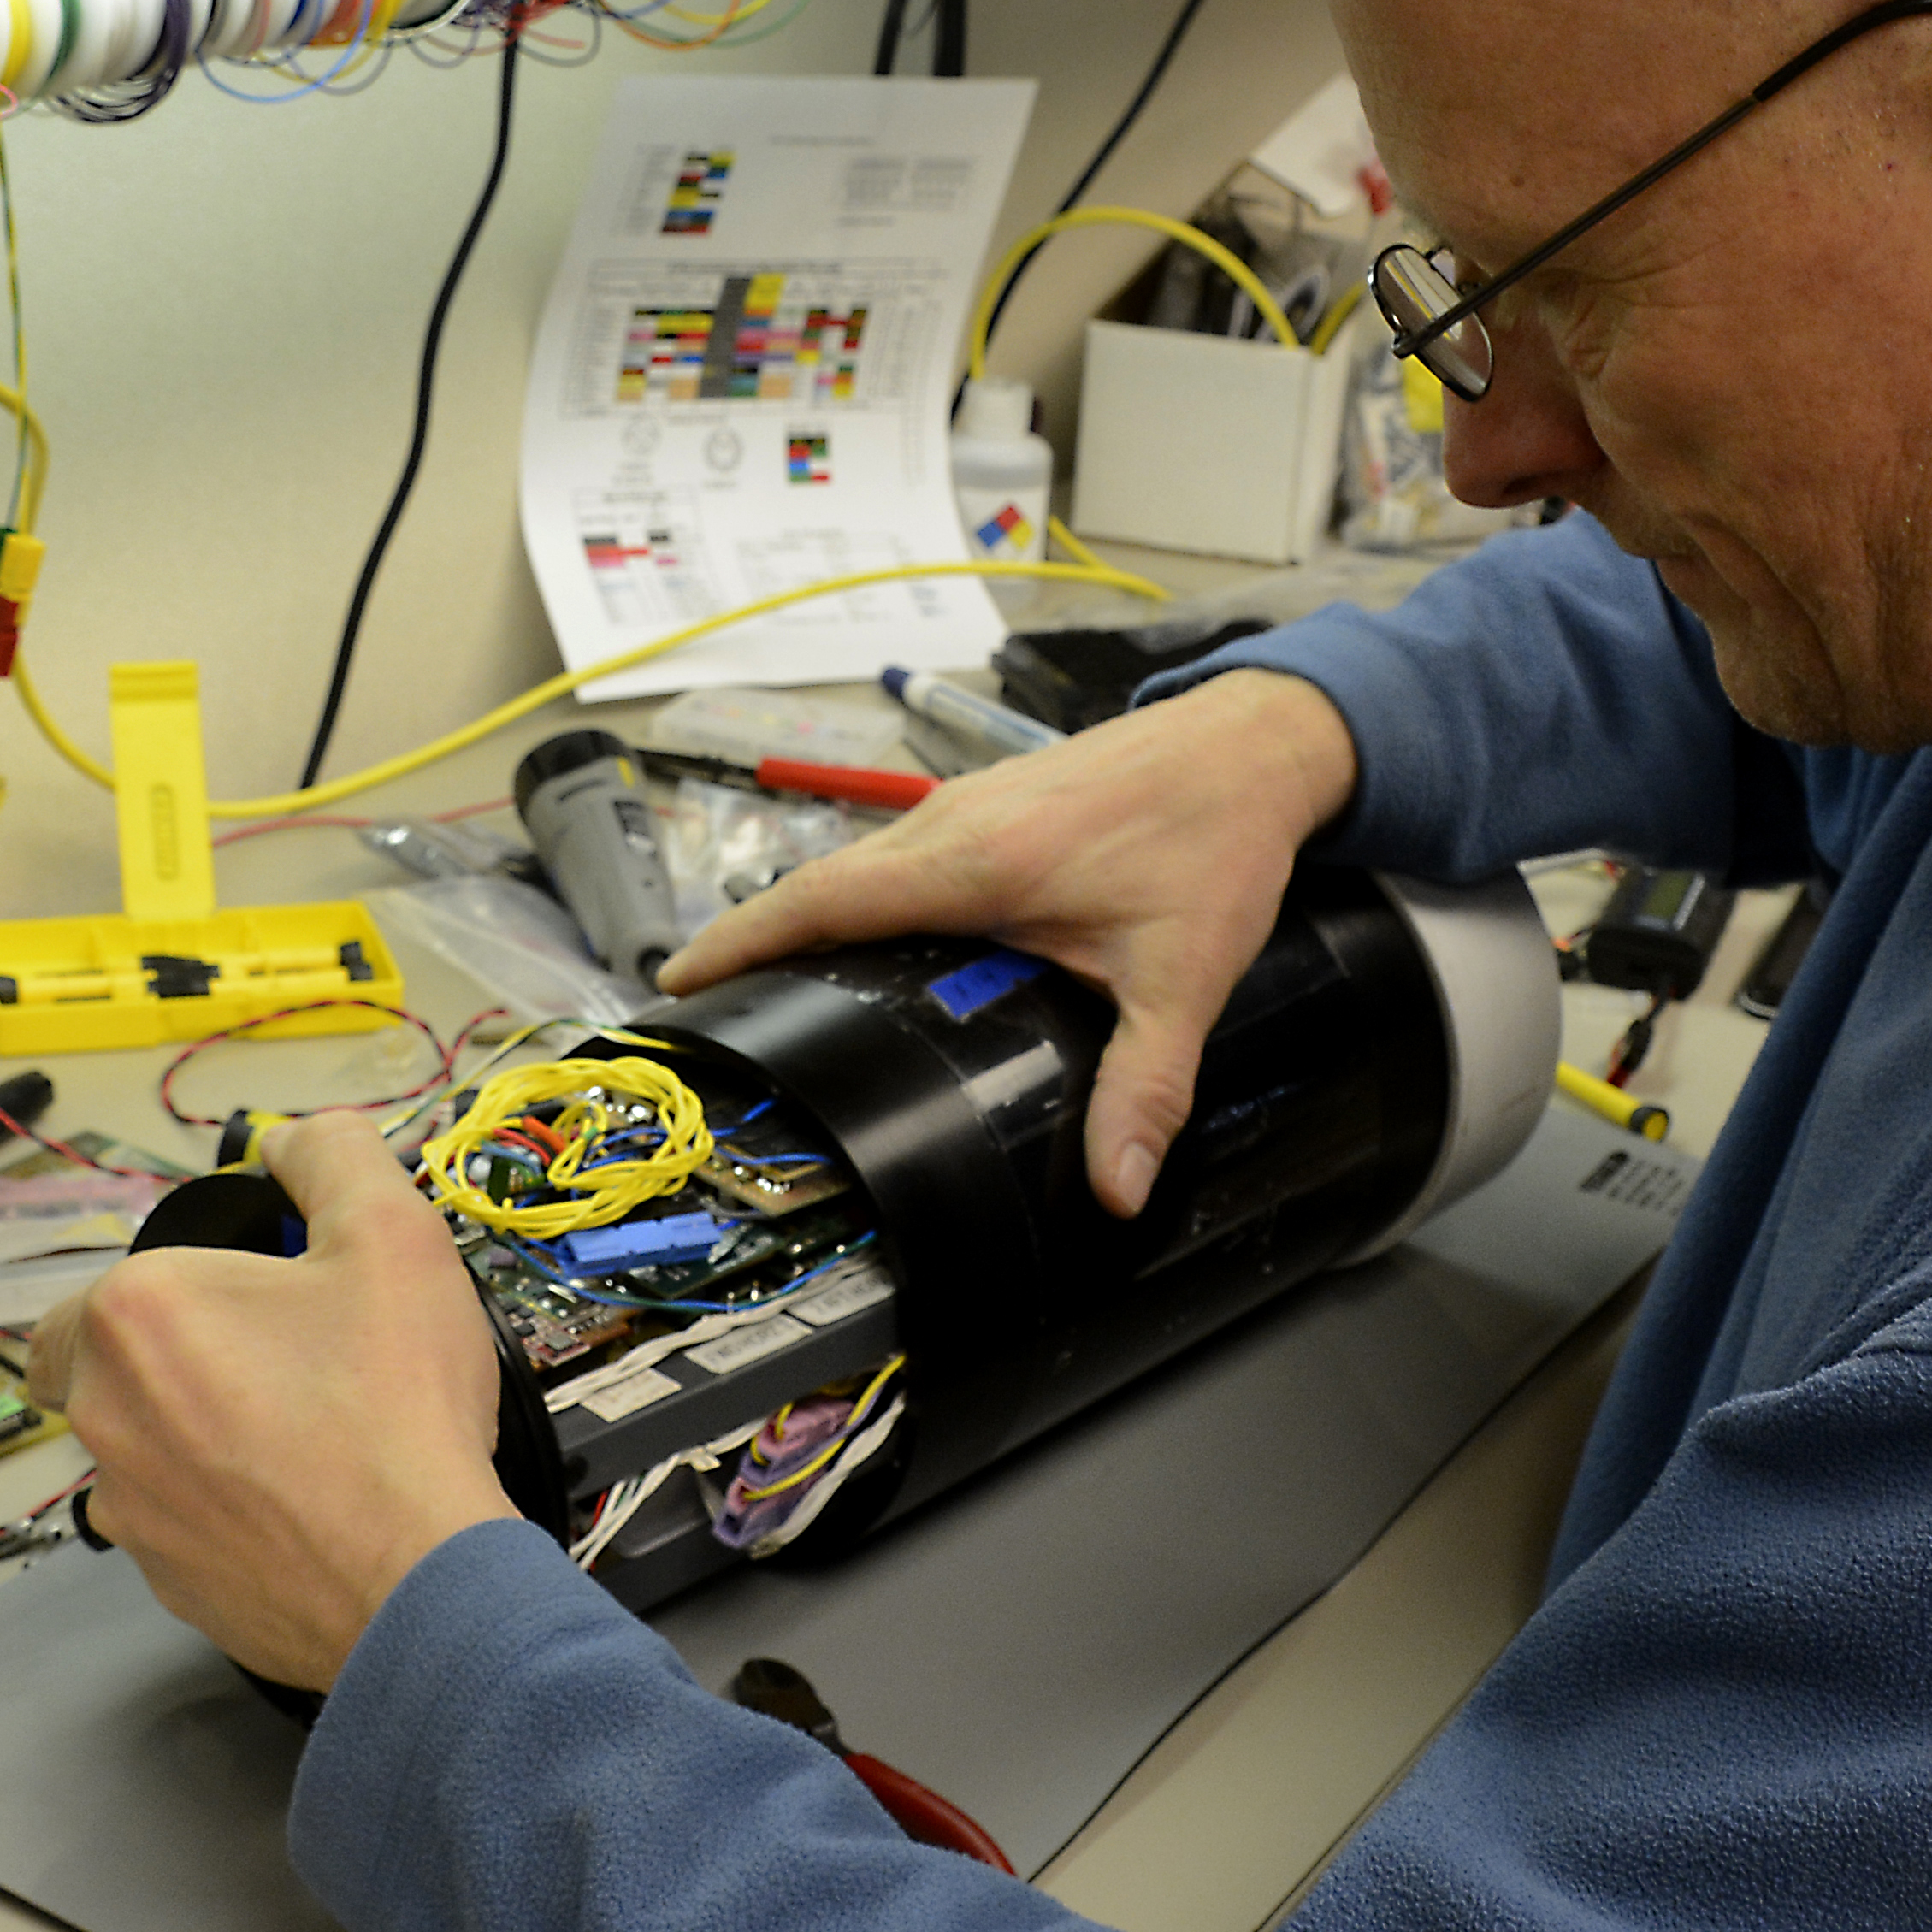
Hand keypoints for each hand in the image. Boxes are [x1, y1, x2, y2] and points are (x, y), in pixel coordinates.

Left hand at [22, 1115, 515, 1690]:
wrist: (422, 1579)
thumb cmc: (398, 1407)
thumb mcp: (391, 1233)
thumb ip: (332, 1156)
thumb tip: (293, 1142)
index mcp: (133, 1316)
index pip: (97, 1289)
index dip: (172, 1289)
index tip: (253, 1301)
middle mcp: (105, 1418)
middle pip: (117, 1372)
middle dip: (181, 1363)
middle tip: (284, 1363)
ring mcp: (132, 1514)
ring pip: (148, 1454)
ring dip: (203, 1439)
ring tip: (311, 1439)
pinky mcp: (170, 1586)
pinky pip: (186, 1529)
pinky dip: (232, 1514)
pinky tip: (312, 1505)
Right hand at [661, 669, 1359, 1215]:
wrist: (1254, 743)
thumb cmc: (1215, 839)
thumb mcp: (1184, 975)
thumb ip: (1146, 1085)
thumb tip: (1118, 1188)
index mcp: (974, 859)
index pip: (822, 899)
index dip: (739, 938)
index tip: (677, 979)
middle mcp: (952, 821)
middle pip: (823, 886)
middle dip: (754, 944)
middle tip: (708, 1012)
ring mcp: (966, 804)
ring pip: (861, 867)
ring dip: (808, 919)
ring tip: (769, 988)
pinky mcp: (989, 803)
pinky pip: (898, 854)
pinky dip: (860, 898)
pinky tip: (870, 947)